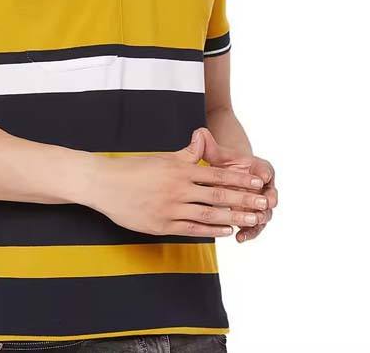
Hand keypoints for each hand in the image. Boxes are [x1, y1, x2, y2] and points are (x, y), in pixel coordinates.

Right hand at [85, 129, 266, 236]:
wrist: (104, 184)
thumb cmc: (133, 169)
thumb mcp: (162, 157)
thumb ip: (186, 153)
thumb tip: (201, 138)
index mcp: (180, 169)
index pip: (217, 174)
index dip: (240, 179)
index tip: (258, 182)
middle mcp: (178, 188)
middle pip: (218, 195)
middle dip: (244, 200)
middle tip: (264, 204)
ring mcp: (170, 208)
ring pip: (209, 214)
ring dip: (233, 217)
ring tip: (252, 220)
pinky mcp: (162, 225)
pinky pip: (192, 228)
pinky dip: (211, 230)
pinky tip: (226, 231)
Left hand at [195, 127, 277, 242]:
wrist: (225, 174)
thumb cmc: (222, 162)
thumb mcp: (216, 154)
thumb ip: (208, 145)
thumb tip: (199, 133)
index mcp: (259, 168)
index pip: (265, 169)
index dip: (264, 173)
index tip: (263, 176)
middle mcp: (263, 187)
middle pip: (270, 195)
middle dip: (266, 201)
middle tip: (263, 205)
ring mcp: (259, 203)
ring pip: (264, 214)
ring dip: (258, 221)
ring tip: (249, 226)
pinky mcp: (252, 216)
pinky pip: (254, 226)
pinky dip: (249, 232)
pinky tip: (239, 238)